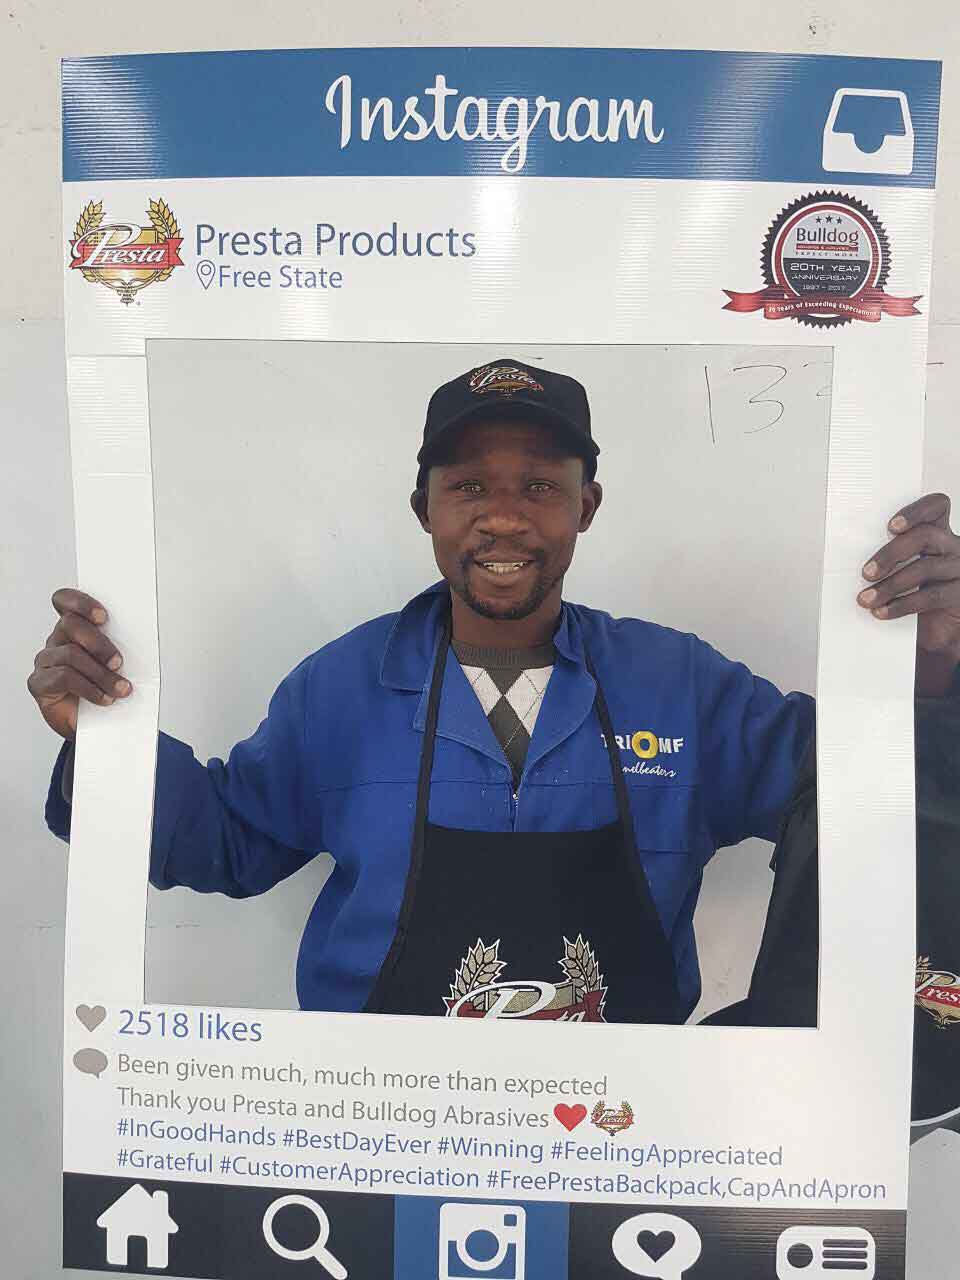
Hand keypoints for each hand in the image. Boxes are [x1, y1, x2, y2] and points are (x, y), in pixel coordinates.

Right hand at [27, 590, 131, 739]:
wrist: (96, 725)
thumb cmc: (106, 688)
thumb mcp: (117, 664)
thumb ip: (121, 647)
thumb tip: (140, 641)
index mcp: (74, 628)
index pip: (64, 601)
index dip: (81, 602)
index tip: (104, 616)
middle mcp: (57, 640)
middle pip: (70, 624)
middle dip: (99, 642)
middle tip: (119, 662)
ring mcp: (46, 661)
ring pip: (71, 654)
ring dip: (101, 673)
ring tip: (121, 688)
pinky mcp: (39, 683)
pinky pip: (64, 677)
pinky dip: (89, 688)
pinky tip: (104, 698)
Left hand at [857, 493, 959, 693]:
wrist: (934, 629)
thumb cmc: (913, 594)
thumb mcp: (900, 571)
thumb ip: (889, 558)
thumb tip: (848, 559)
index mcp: (937, 533)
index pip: (936, 507)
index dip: (916, 512)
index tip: (890, 527)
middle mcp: (952, 546)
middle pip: (925, 536)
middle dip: (890, 554)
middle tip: (866, 573)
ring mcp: (959, 569)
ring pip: (925, 567)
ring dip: (890, 585)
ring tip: (866, 599)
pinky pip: (931, 596)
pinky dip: (901, 605)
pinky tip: (882, 611)